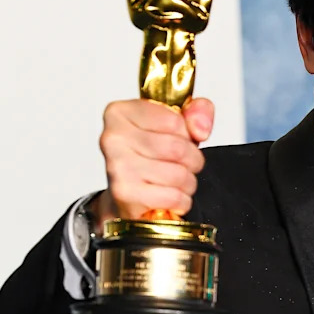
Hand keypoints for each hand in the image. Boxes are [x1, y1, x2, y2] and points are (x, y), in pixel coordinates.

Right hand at [93, 96, 213, 226]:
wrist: (130, 197)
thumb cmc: (151, 159)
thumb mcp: (177, 125)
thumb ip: (198, 112)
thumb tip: (200, 128)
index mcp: (120, 113)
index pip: (175, 120)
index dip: (187, 135)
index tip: (176, 139)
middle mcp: (113, 138)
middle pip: (177, 148)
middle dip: (192, 161)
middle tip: (183, 165)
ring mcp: (117, 167)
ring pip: (178, 175)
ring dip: (188, 183)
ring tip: (175, 182)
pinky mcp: (126, 195)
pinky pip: (174, 197)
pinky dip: (181, 201)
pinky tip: (169, 197)